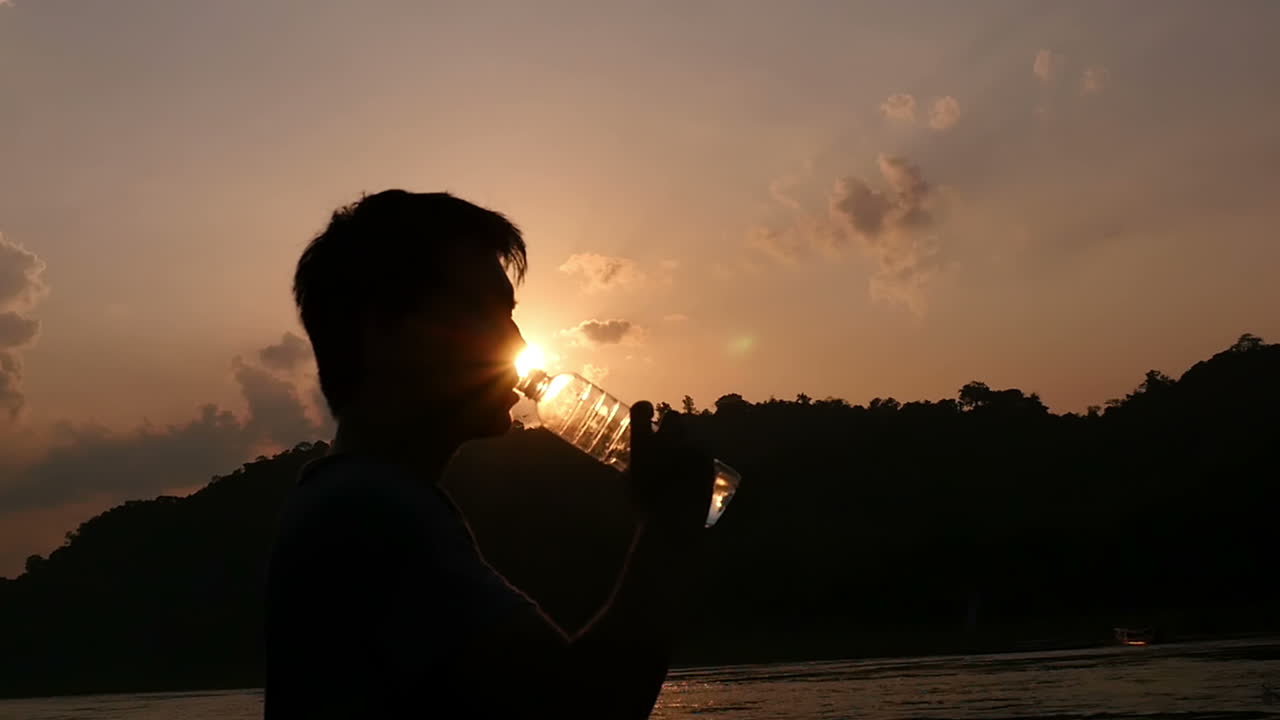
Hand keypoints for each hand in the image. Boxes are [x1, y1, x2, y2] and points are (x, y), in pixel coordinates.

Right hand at [627, 401, 714, 544]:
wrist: (673, 526)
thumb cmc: (646, 511)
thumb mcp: (630, 487)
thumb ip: (632, 469)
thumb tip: (632, 464)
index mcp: (641, 444)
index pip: (641, 408)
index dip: (644, 409)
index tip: (648, 414)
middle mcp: (665, 440)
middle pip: (672, 416)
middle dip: (672, 427)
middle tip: (671, 444)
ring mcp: (688, 447)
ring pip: (690, 439)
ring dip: (687, 450)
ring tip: (684, 474)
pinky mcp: (707, 459)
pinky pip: (704, 454)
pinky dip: (702, 465)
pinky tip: (697, 482)